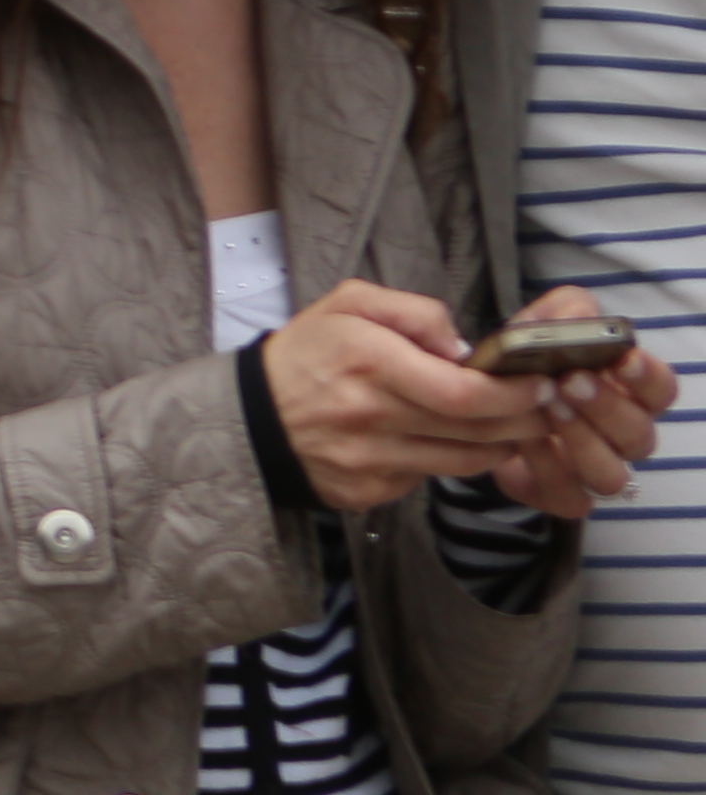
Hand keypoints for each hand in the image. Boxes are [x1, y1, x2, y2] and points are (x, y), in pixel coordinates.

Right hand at [267, 283, 559, 510]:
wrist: (250, 416)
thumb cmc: (307, 353)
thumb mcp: (348, 303)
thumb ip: (412, 310)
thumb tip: (462, 347)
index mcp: (368, 361)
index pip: (466, 393)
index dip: (515, 394)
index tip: (539, 385)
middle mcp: (370, 415)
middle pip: (476, 431)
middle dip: (523, 420)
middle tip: (543, 408)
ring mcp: (370, 459)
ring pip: (463, 462)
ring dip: (497, 445)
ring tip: (507, 426)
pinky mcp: (368, 491)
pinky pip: (428, 480)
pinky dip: (450, 462)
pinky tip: (451, 444)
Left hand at [481, 287, 679, 521]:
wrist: (483, 398)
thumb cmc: (530, 361)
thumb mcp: (544, 323)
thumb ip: (566, 312)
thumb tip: (580, 316)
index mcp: (632, 395)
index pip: (661, 390)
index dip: (647, 376)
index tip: (623, 357)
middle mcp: (623, 438)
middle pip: (639, 435)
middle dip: (606, 407)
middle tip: (572, 381)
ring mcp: (595, 470)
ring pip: (612, 475)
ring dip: (581, 440)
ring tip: (547, 406)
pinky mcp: (561, 494)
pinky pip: (568, 494)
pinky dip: (546, 467)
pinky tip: (521, 436)